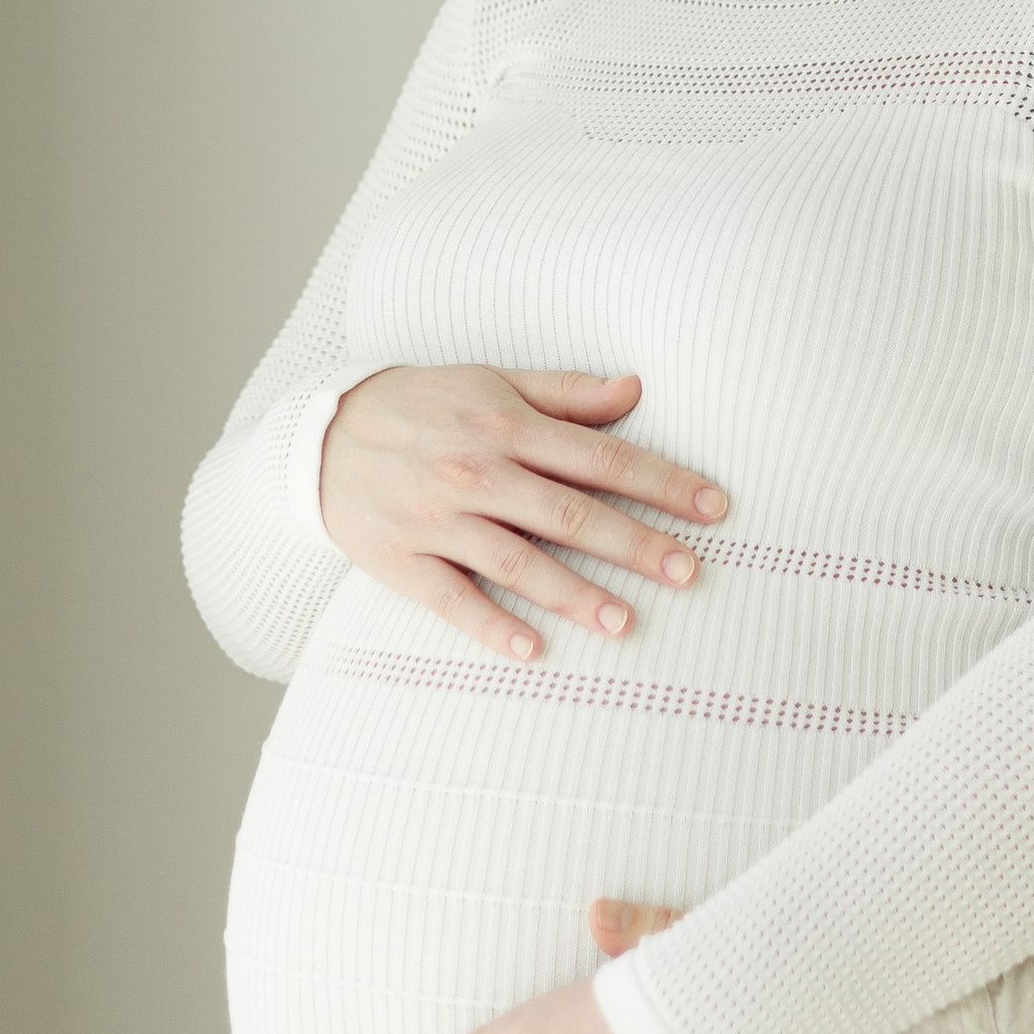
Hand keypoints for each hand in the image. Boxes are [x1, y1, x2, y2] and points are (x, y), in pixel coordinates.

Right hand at [318, 365, 728, 660]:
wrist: (321, 434)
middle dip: (634, 544)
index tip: (712, 508)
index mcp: (506, 425)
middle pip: (569, 513)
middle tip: (690, 572)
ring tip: (626, 622)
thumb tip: (635, 390)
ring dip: (574, 594)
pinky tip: (532, 651)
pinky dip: (491, 627)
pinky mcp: (402, 560)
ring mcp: (438, 518)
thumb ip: (565, 392)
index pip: (600, 456)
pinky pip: (452, 599)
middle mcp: (476, 471)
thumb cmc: (422, 405)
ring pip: (516, 561)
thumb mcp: (492, 382)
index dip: (662, 482)